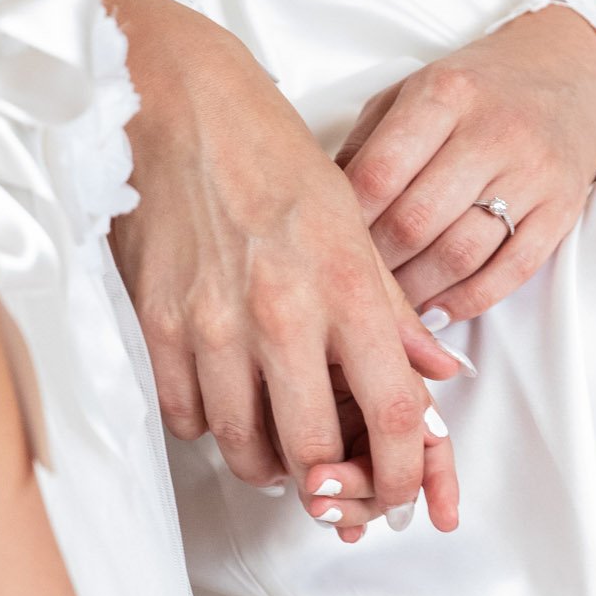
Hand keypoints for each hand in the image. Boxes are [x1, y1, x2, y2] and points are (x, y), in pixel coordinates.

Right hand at [104, 0, 461, 528]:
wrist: (175, 102)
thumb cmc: (269, 154)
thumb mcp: (351, 223)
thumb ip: (393, 311)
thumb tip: (438, 376)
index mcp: (346, 286)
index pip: (395, 415)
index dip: (403, 475)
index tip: (398, 493)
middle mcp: (282, 313)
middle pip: (315, 451)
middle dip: (329, 483)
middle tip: (331, 477)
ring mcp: (212, 323)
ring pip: (244, 446)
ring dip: (267, 462)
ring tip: (278, 445)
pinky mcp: (157, 323)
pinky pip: (186, 416)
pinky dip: (208, 425)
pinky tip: (223, 400)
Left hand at [340, 5, 595, 321]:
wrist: (568, 73)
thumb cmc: (474, 90)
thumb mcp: (410, 92)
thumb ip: (365, 144)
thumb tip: (317, 207)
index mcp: (444, 95)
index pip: (380, 173)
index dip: (347, 221)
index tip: (327, 245)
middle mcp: (492, 131)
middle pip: (416, 221)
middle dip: (378, 264)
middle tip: (355, 285)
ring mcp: (533, 173)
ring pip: (461, 254)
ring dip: (417, 291)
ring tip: (391, 304)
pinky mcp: (563, 208)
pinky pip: (511, 271)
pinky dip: (468, 300)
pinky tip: (438, 310)